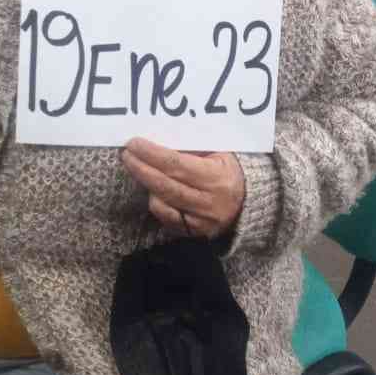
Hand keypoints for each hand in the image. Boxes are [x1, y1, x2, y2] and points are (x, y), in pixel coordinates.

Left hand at [121, 138, 245, 239]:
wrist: (249, 202)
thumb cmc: (229, 171)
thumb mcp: (218, 153)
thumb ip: (192, 149)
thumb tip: (159, 140)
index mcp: (216, 178)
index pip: (177, 165)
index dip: (153, 154)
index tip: (135, 143)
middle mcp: (209, 203)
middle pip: (166, 186)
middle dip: (142, 169)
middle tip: (127, 155)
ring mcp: (202, 222)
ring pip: (163, 205)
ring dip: (146, 186)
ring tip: (138, 168)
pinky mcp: (195, 234)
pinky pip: (167, 219)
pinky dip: (156, 204)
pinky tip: (152, 190)